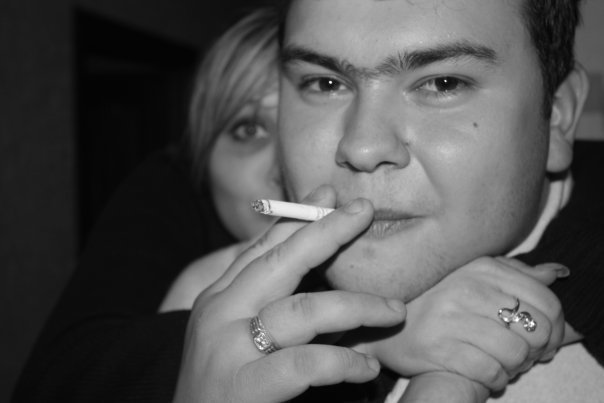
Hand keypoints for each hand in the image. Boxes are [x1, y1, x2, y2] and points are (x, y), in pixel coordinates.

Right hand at [172, 186, 405, 402]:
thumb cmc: (218, 386)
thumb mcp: (232, 334)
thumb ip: (266, 302)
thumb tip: (318, 273)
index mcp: (219, 298)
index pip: (261, 248)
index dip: (297, 219)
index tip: (328, 196)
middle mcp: (220, 313)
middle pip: (280, 262)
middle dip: (326, 232)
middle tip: (362, 212)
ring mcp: (229, 348)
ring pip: (301, 310)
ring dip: (354, 306)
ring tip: (393, 310)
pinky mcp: (244, 386)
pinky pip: (305, 363)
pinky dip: (343, 362)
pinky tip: (367, 366)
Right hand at [352, 257, 565, 396]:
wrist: (380, 326)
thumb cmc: (432, 301)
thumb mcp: (471, 276)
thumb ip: (513, 274)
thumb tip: (554, 275)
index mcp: (480, 268)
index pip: (545, 299)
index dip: (556, 327)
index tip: (546, 340)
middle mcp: (468, 289)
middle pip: (537, 329)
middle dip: (539, 350)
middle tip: (526, 356)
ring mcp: (452, 318)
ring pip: (516, 354)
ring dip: (516, 367)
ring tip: (504, 366)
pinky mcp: (439, 348)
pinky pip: (490, 372)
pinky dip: (496, 380)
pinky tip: (488, 375)